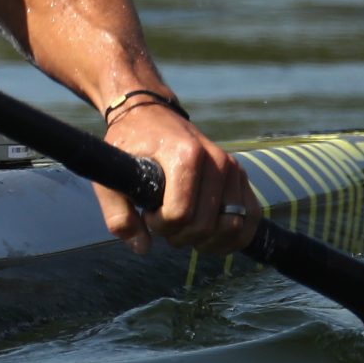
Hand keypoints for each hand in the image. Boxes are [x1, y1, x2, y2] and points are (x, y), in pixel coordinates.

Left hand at [93, 99, 259, 256]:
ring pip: (232, 227)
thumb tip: (142, 248)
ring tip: (183, 228)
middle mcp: (216, 160)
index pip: (180, 214)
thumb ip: (118, 214)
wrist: (150, 114)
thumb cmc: (129, 144)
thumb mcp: (114, 175)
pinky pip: (250, 219)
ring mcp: (233, 168)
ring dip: (206, 241)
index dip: (160, 224)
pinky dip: (232, 238)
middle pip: (205, 226)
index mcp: (186, 154)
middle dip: (179, 235)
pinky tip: (209, 239)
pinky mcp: (241, 177)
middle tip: (162, 221)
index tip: (147, 212)